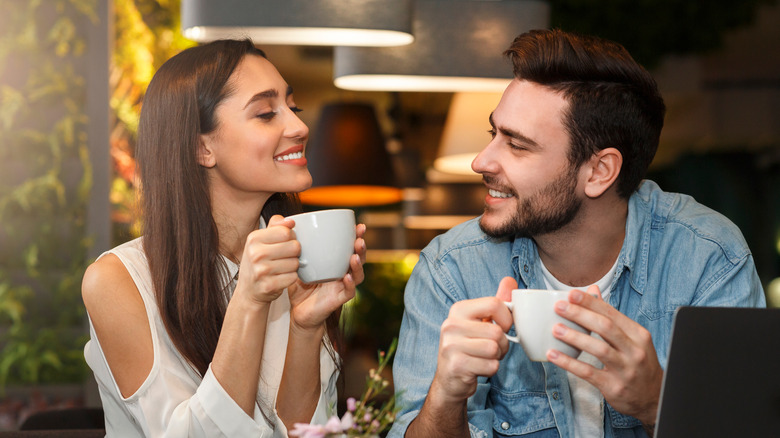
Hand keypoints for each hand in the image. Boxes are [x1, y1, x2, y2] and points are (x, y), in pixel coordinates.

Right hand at [235, 215, 299, 303]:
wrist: (248, 291)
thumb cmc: (258, 263)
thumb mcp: (261, 241)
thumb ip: (276, 227)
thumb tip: (291, 221)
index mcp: (254, 238)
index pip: (286, 232)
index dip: (290, 237)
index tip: (284, 243)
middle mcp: (255, 254)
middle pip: (294, 247)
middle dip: (294, 253)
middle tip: (284, 257)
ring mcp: (261, 271)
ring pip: (295, 263)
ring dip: (293, 266)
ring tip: (281, 268)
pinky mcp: (269, 286)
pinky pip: (293, 277)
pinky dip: (291, 278)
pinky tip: (281, 278)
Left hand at [287, 223, 366, 331]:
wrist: (297, 311)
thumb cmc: (298, 285)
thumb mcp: (293, 261)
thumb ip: (287, 241)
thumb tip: (280, 218)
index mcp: (335, 261)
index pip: (349, 246)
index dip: (356, 236)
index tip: (358, 225)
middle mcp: (343, 272)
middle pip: (358, 257)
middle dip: (361, 247)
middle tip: (359, 238)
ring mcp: (342, 285)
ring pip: (358, 274)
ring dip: (358, 264)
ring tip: (355, 256)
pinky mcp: (339, 298)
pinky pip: (349, 291)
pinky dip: (350, 284)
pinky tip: (347, 276)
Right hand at [430, 277, 514, 403]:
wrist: (450, 379)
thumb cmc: (469, 347)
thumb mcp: (480, 322)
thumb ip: (496, 302)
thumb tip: (510, 280)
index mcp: (458, 310)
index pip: (494, 304)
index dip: (506, 319)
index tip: (502, 328)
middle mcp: (451, 325)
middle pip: (497, 331)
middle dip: (502, 344)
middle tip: (491, 349)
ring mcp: (451, 345)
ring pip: (494, 349)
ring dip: (497, 357)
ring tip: (484, 358)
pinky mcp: (456, 365)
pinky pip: (491, 366)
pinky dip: (491, 369)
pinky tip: (478, 368)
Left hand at [548, 285, 662, 424]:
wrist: (653, 397)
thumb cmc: (638, 362)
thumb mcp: (632, 338)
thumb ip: (611, 315)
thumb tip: (592, 290)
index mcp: (638, 335)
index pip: (612, 314)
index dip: (591, 303)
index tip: (572, 294)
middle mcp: (635, 351)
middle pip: (606, 327)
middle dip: (581, 315)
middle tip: (560, 307)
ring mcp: (626, 370)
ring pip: (598, 349)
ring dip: (575, 337)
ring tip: (556, 329)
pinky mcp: (614, 387)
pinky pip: (588, 372)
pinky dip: (569, 363)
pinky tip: (554, 354)